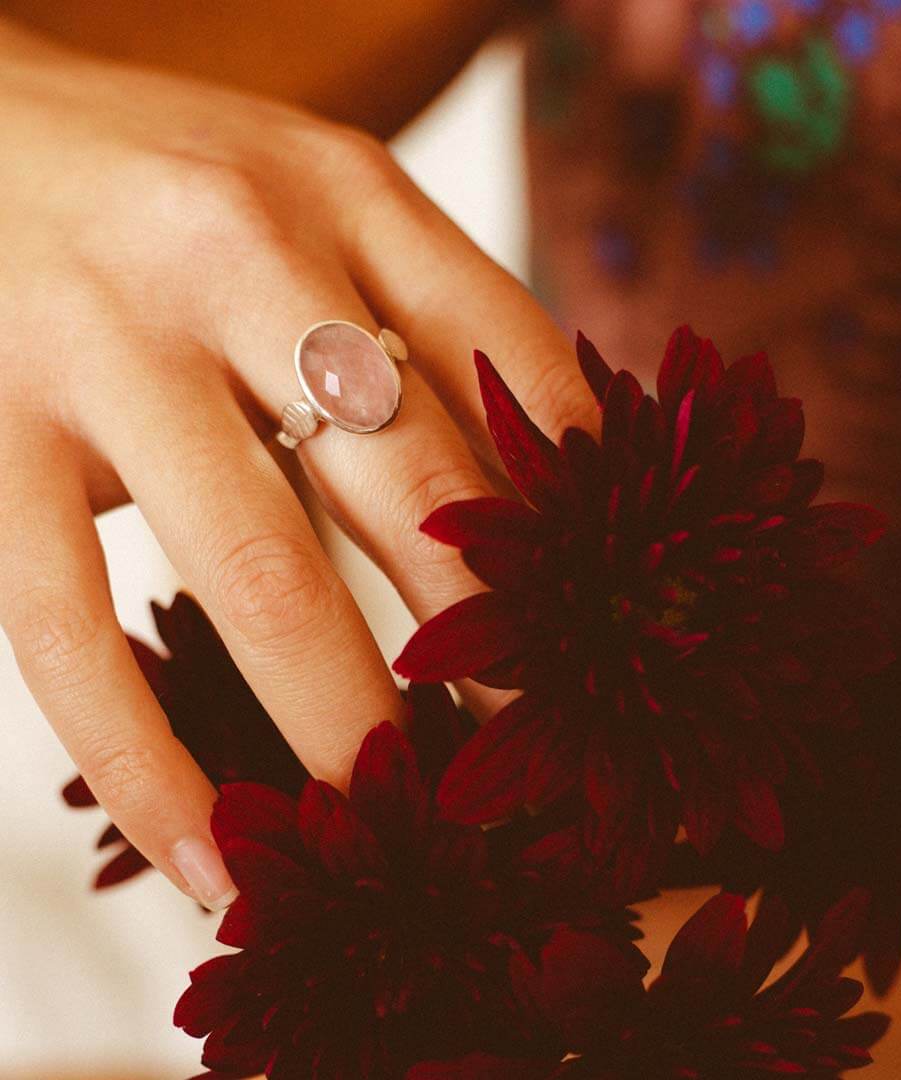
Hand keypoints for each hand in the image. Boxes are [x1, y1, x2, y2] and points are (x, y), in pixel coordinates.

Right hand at [0, 22, 596, 907]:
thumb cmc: (180, 186)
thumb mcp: (324, 208)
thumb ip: (428, 325)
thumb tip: (550, 486)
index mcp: (350, 192)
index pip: (514, 364)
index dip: (579, 513)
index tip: (609, 627)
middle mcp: (237, 252)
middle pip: (410, 482)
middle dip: (490, 643)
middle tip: (538, 753)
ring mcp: (103, 342)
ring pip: (257, 569)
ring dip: (341, 719)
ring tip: (392, 819)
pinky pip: (66, 625)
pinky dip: (144, 758)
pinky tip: (208, 852)